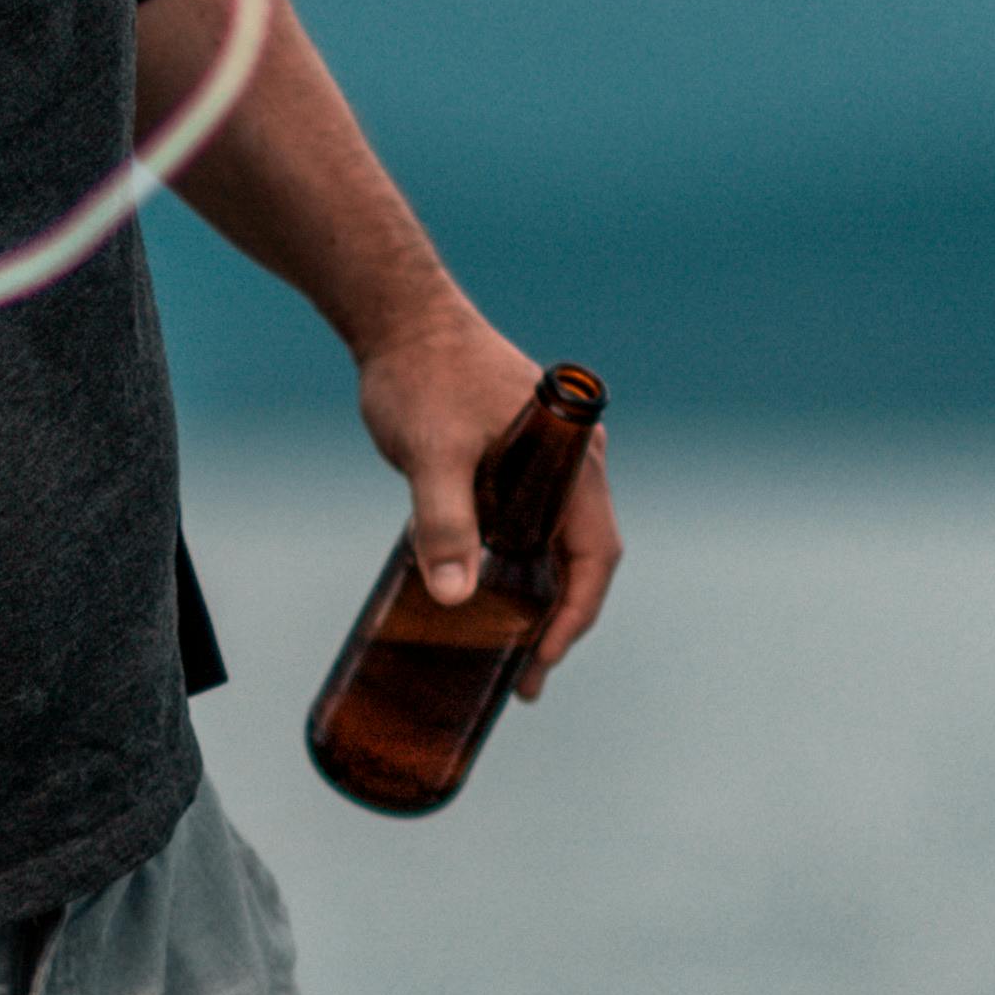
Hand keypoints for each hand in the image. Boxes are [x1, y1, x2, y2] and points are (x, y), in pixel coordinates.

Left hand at [355, 288, 618, 701]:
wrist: (400, 315)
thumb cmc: (421, 376)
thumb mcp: (431, 455)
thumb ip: (445, 522)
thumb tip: (455, 598)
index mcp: (572, 461)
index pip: (594, 556)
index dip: (574, 616)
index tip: (541, 661)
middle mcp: (572, 460)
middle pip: (580, 556)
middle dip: (556, 621)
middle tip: (523, 678)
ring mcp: (548, 456)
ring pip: (553, 541)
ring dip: (536, 594)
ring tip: (505, 650)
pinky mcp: (517, 453)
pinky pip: (529, 520)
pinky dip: (515, 562)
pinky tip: (483, 591)